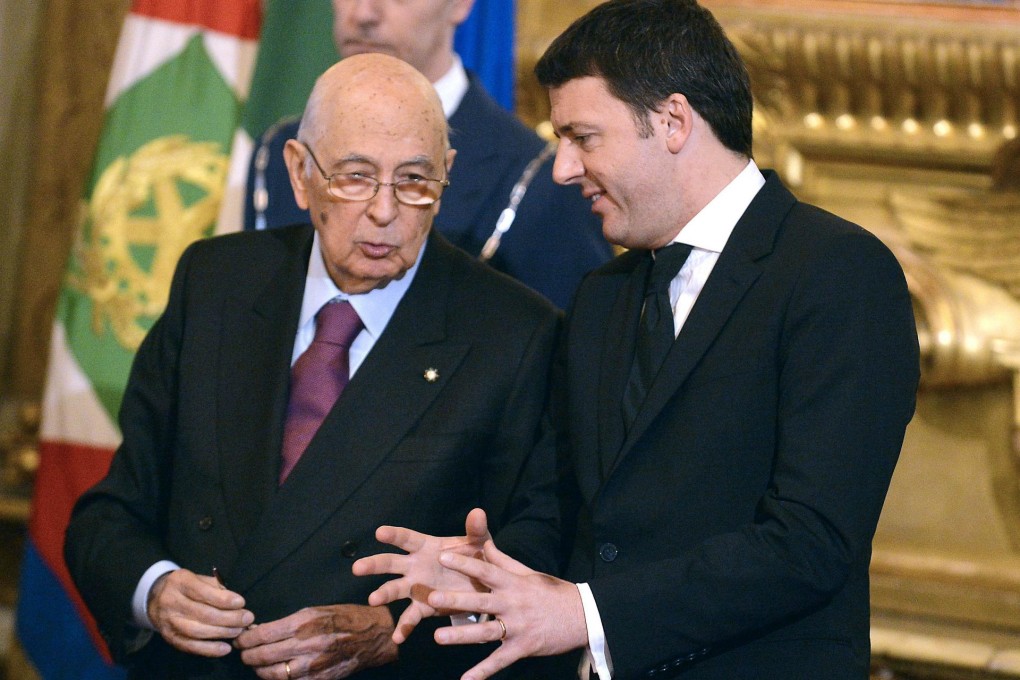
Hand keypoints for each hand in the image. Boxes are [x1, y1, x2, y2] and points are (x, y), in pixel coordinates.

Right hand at [147, 568, 253, 656]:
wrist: (157, 599)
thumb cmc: (187, 588)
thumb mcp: (199, 579)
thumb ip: (216, 586)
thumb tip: (236, 601)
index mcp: (180, 582)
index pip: (203, 591)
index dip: (224, 599)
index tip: (241, 603)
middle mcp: (171, 602)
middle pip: (203, 613)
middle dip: (229, 618)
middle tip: (246, 619)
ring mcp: (168, 622)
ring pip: (197, 631)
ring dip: (222, 633)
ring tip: (239, 631)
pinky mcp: (170, 638)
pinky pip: (190, 646)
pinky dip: (209, 649)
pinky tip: (225, 648)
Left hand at [234, 604, 397, 678]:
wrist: (372, 635)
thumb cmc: (343, 617)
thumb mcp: (315, 610)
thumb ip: (288, 622)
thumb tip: (261, 631)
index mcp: (303, 622)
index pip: (263, 635)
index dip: (246, 640)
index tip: (240, 640)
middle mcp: (306, 644)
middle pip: (263, 656)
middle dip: (247, 656)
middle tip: (243, 653)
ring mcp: (312, 665)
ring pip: (273, 674)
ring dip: (259, 670)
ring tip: (256, 665)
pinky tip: (274, 674)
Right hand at [352, 508, 491, 642]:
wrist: (485, 585)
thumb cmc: (478, 557)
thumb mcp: (479, 543)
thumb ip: (476, 529)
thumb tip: (478, 512)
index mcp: (427, 546)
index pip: (407, 539)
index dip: (394, 535)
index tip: (380, 532)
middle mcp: (416, 566)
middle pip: (391, 563)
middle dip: (375, 564)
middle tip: (358, 568)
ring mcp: (417, 587)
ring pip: (394, 589)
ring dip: (384, 594)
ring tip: (373, 600)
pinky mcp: (424, 607)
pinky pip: (410, 617)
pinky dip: (403, 627)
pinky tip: (397, 638)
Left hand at [428, 541, 587, 679]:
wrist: (583, 615)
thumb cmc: (552, 591)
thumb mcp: (528, 573)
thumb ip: (503, 561)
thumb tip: (484, 542)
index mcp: (513, 583)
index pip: (485, 571)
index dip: (464, 563)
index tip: (442, 556)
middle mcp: (513, 604)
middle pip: (480, 602)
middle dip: (455, 601)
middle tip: (432, 599)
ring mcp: (517, 627)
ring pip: (485, 632)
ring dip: (461, 635)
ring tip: (438, 636)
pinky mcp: (523, 648)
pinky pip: (499, 661)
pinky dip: (482, 672)